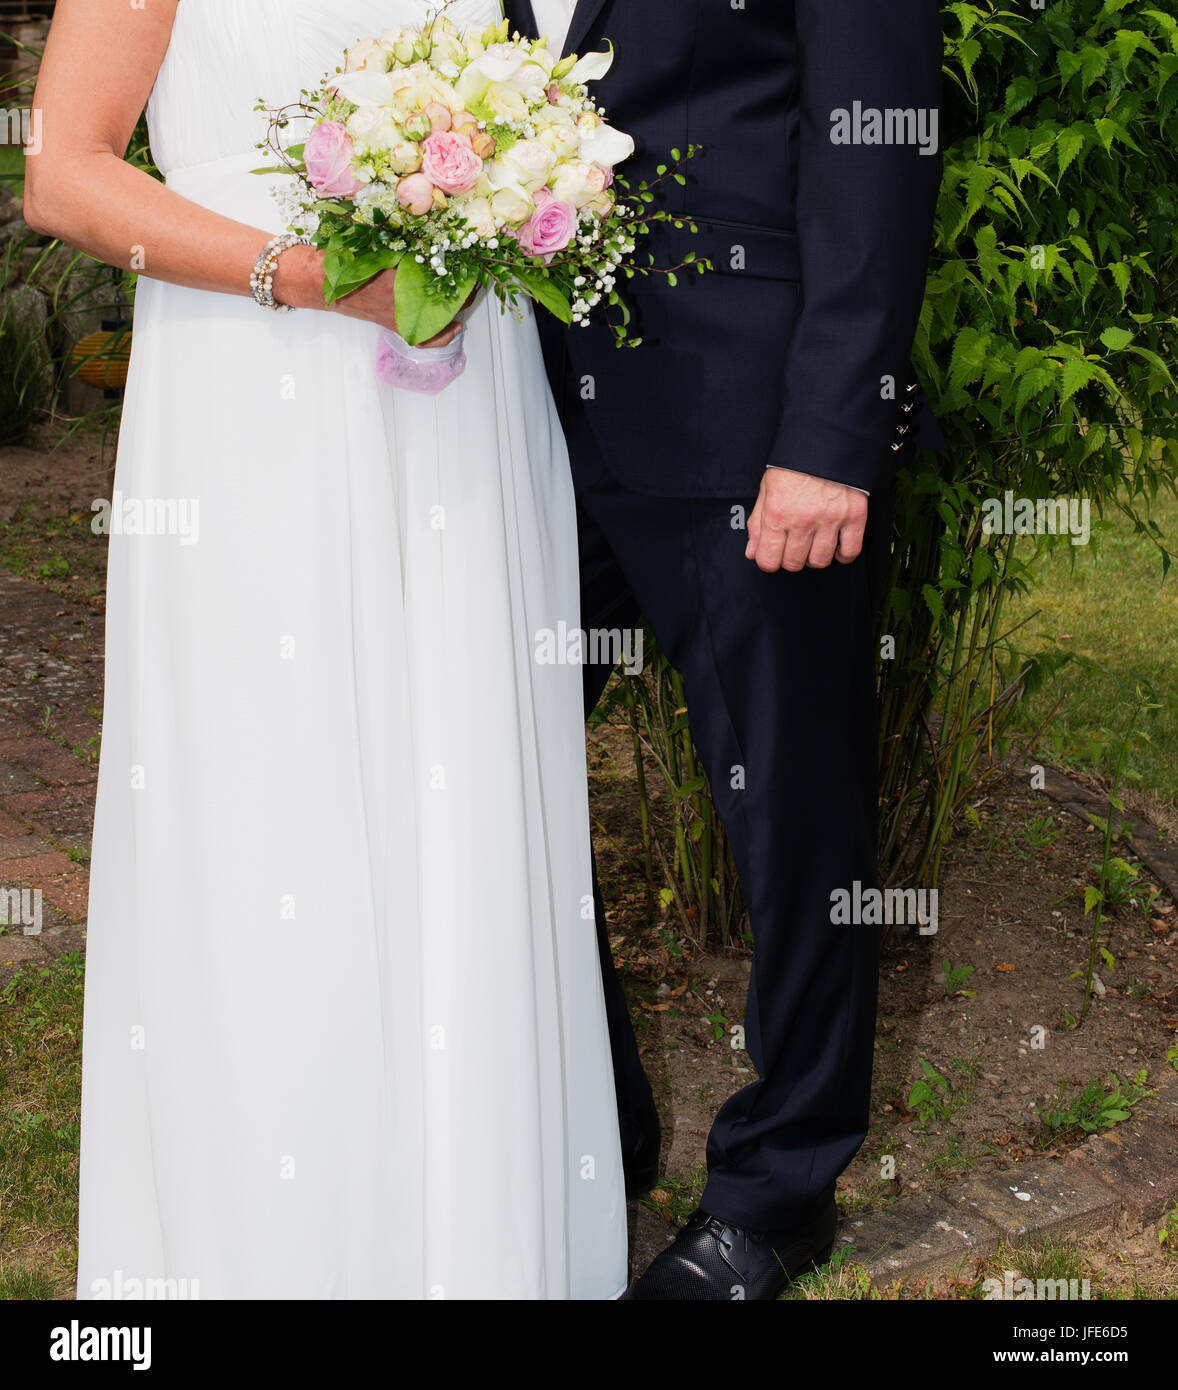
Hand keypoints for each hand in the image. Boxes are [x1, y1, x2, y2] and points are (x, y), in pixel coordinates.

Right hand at [273, 250, 464, 347]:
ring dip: (457, 302)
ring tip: (469, 291)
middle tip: (473, 271)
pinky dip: (442, 335)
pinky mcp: (394, 323)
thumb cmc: (341, 256)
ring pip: (439, 313)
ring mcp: (398, 313)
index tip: (470, 254)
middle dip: (463, 282)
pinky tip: (456, 328)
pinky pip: (424, 337)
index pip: (438, 267)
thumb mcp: (371, 239)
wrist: (319, 280)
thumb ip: (398, 237)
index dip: (459, 262)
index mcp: (396, 271)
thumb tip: (428, 231)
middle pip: (445, 292)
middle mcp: (400, 296)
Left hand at [744, 467, 867, 571]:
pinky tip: (836, 546)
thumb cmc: (794, 463)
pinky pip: (850, 551)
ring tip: (813, 542)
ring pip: (820, 561)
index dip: (769, 561)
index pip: (768, 561)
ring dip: (814, 557)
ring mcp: (830, 519)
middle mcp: (802, 520)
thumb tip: (753, 552)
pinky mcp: (854, 516)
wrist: (827, 438)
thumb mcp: (767, 488)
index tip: (773, 554)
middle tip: (794, 544)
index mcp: (777, 513)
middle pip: (794, 563)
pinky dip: (843, 555)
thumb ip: (758, 523)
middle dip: (791, 558)